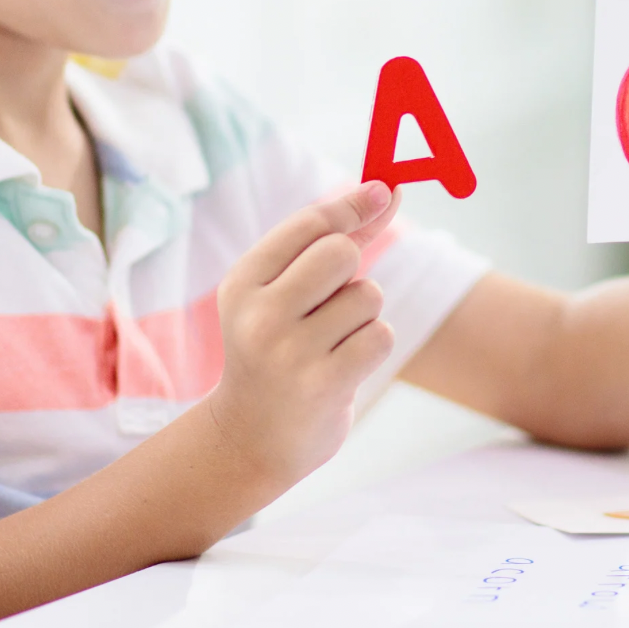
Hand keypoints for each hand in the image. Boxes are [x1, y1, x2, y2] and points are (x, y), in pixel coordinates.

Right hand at [211, 181, 401, 485]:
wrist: (251, 437)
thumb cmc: (277, 350)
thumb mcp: (284, 294)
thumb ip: (333, 241)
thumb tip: (385, 190)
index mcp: (243, 283)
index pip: (308, 224)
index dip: (351, 204)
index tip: (383, 190)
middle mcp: (260, 314)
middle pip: (340, 252)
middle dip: (352, 268)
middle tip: (333, 300)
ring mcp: (289, 352)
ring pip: (367, 296)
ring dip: (363, 316)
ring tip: (331, 343)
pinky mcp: (322, 385)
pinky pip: (380, 336)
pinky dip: (373, 346)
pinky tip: (344, 366)